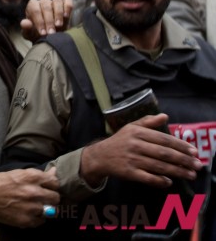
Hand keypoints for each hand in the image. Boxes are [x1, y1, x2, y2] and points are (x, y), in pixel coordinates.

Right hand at [0, 168, 59, 227]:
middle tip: (44, 198)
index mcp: (32, 177)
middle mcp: (34, 192)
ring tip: (37, 207)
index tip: (48, 187)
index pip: (55, 182)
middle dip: (51, 197)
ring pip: (51, 211)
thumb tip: (54, 172)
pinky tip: (30, 213)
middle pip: (56, 197)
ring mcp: (31, 207)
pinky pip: (41, 221)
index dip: (52, 185)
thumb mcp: (18, 173)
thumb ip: (38, 174)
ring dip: (46, 209)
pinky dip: (37, 218)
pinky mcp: (26, 220)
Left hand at [20, 0, 72, 41]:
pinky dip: (67, 7)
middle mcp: (43, 1)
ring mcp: (54, 1)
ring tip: (58, 26)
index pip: (35, 10)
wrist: (50, 36)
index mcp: (32, 5)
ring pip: (57, 2)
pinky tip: (66, 16)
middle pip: (46, 6)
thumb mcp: (30, 34)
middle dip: (49, 21)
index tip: (43, 33)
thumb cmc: (37, 34)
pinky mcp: (65, 3)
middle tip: (51, 33)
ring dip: (58, 14)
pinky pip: (67, 0)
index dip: (39, 21)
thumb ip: (26, 29)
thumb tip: (25, 23)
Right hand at [80, 114, 202, 187]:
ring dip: (177, 171)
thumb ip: (148, 122)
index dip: (180, 145)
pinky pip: (147, 178)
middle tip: (197, 165)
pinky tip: (169, 182)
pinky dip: (159, 180)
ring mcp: (131, 159)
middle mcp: (135, 145)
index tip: (194, 151)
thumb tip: (165, 116)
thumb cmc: (119, 141)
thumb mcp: (130, 127)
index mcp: (137, 132)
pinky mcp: (128, 173)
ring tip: (190, 175)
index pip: (163, 139)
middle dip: (183, 160)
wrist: (99, 156)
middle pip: (164, 153)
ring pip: (158, 166)